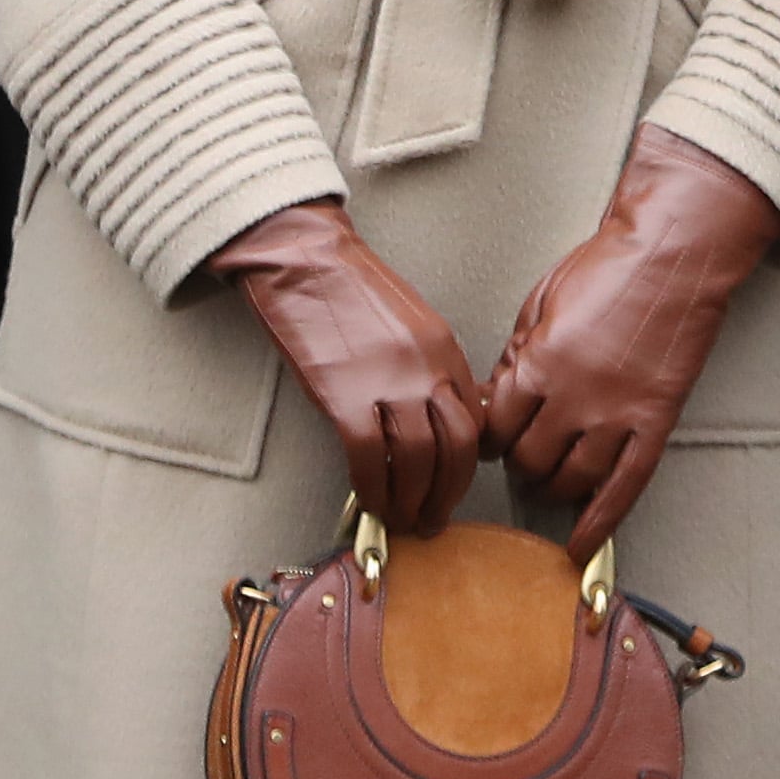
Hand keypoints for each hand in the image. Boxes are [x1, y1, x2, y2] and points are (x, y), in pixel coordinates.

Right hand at [209, 198, 484, 535]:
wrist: (306, 259)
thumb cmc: (351, 287)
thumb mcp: (412, 324)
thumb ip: (430, 369)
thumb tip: (436, 420)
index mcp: (445, 350)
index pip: (473, 423)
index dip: (465, 467)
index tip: (450, 487)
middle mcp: (427, 368)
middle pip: (457, 450)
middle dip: (447, 495)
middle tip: (432, 519)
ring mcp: (388, 382)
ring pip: (417, 462)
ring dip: (410, 501)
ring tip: (399, 518)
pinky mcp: (344, 394)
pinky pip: (368, 458)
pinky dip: (372, 488)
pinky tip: (368, 500)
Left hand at [481, 125, 779, 564]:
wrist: (671, 255)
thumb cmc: (604, 267)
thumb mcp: (540, 301)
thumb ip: (517, 353)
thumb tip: (498, 395)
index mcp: (539, 363)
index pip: (497, 427)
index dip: (490, 438)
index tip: (492, 440)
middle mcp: (574, 398)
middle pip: (529, 460)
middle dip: (519, 464)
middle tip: (521, 458)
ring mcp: (617, 416)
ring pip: (572, 481)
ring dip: (553, 489)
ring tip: (548, 484)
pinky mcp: (654, 423)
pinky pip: (625, 487)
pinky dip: (601, 523)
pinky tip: (583, 545)